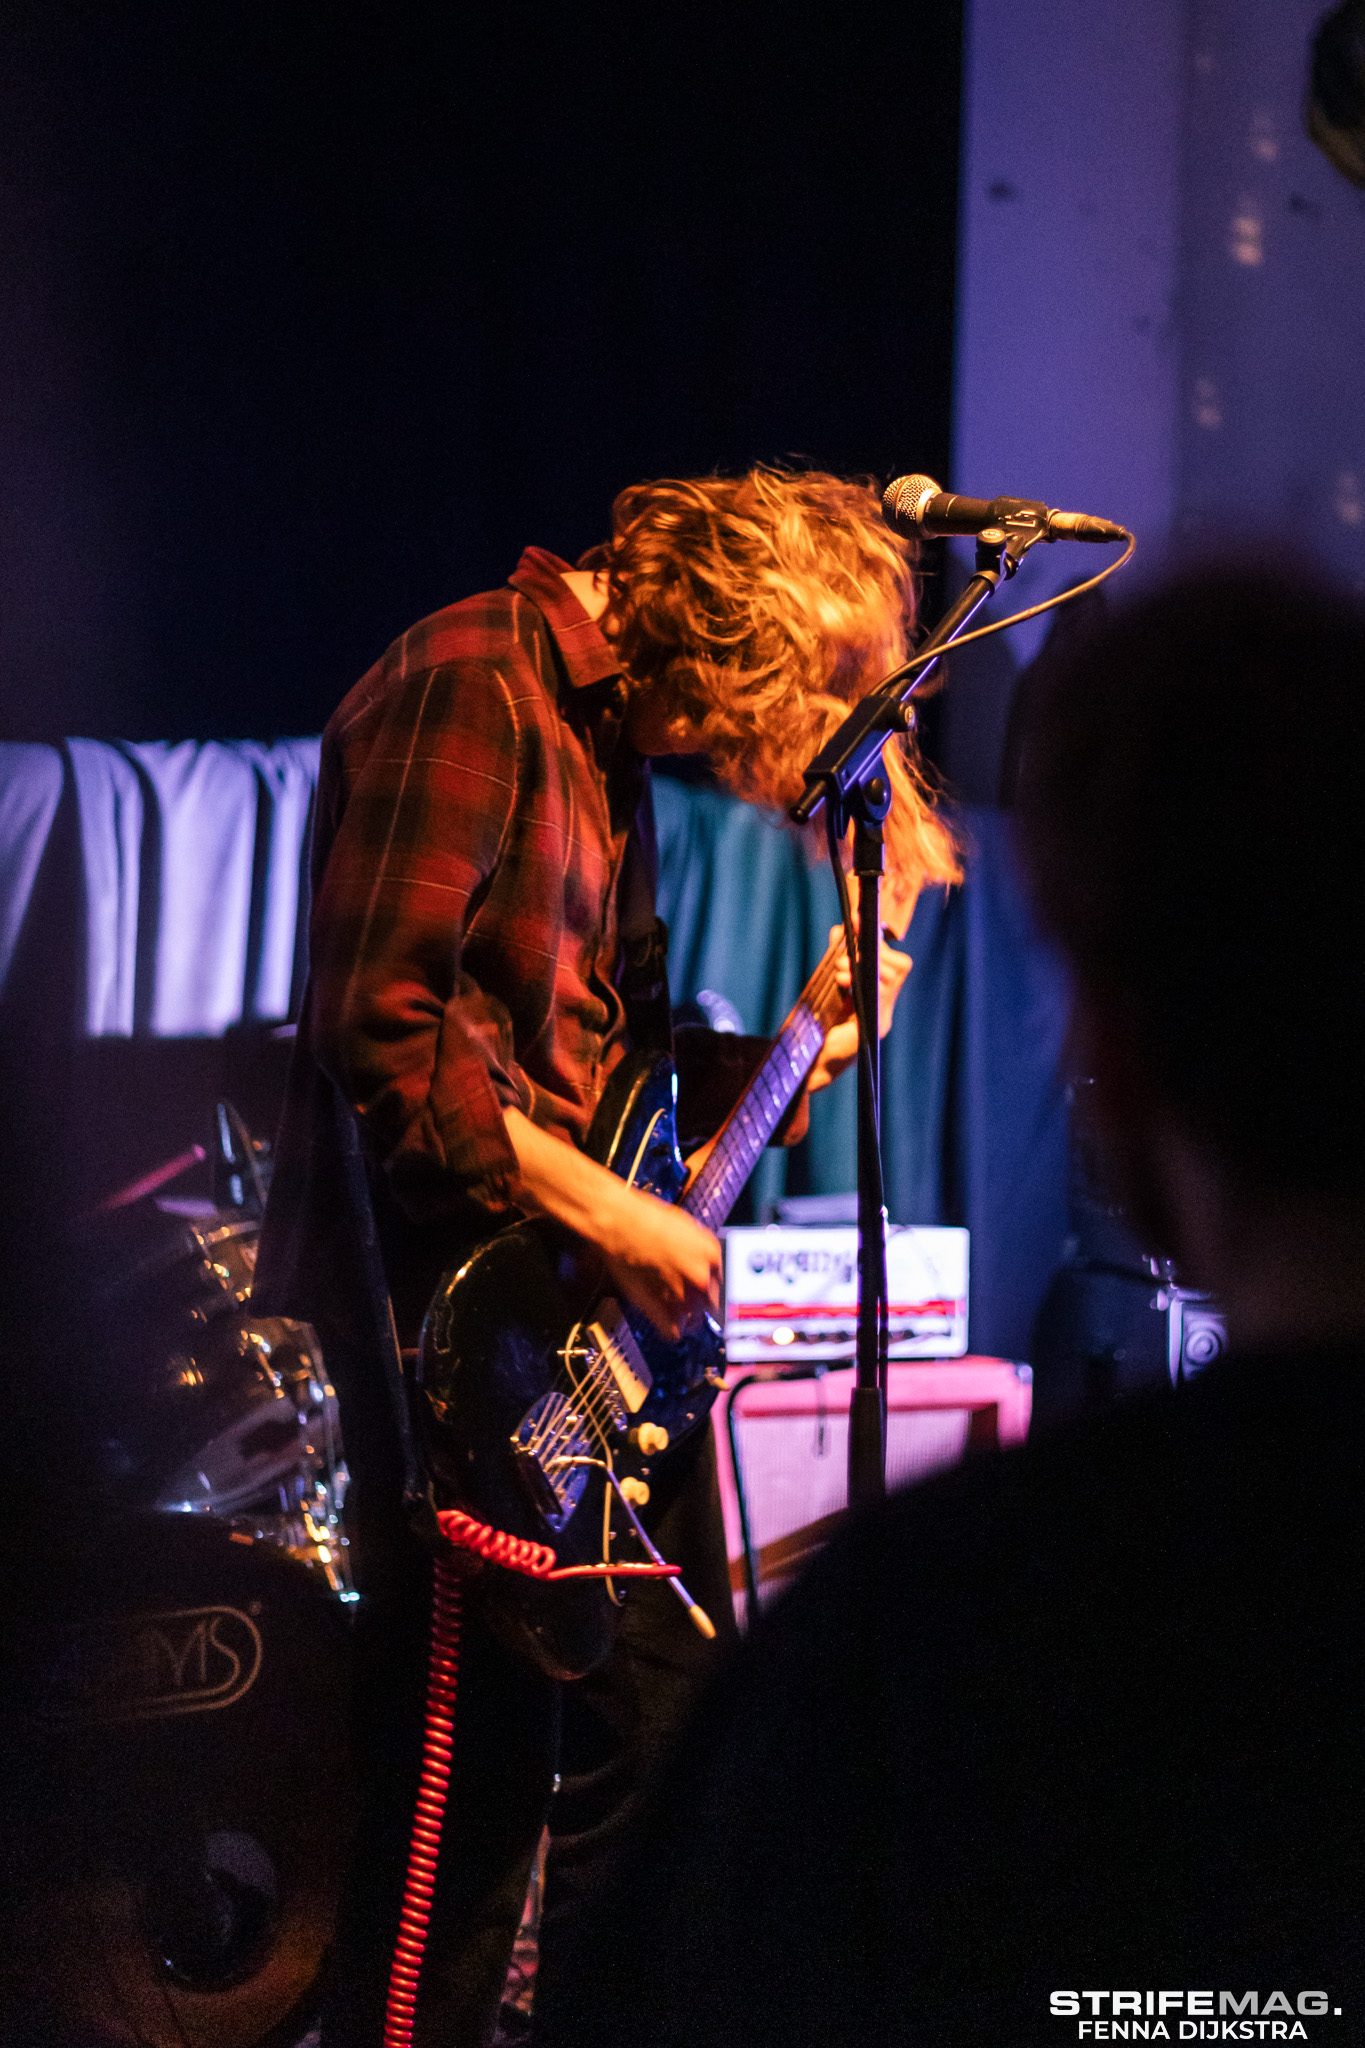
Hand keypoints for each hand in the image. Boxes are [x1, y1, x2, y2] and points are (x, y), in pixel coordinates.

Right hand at [597, 1182, 722, 1342]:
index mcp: (711, 1254)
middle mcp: (701, 1276)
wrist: (618, 1222)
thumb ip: (699, 1249)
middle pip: (710, 1303)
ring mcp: (681, 1295)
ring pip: (693, 1320)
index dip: (710, 1286)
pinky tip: (666, 1326)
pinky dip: (670, 1331)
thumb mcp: (685, 1226)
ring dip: (685, 1318)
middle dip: (699, 1303)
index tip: (705, 1291)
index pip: (722, 1281)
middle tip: (687, 1300)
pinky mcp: (659, 1309)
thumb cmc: (645, 1218)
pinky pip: (673, 1332)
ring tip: (675, 1313)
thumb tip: (703, 1260)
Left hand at [806, 922, 911, 1093]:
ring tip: (839, 971)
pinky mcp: (874, 1027)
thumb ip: (836, 957)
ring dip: (864, 966)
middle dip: (873, 952)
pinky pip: (880, 998)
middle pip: (900, 967)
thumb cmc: (820, 1024)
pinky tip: (843, 981)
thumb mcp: (829, 984)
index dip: (879, 943)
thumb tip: (839, 929)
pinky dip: (863, 982)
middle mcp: (885, 1007)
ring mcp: (883, 1018)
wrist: (812, 1061)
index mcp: (879, 996)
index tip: (857, 924)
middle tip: (843, 957)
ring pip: (892, 979)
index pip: (896, 963)